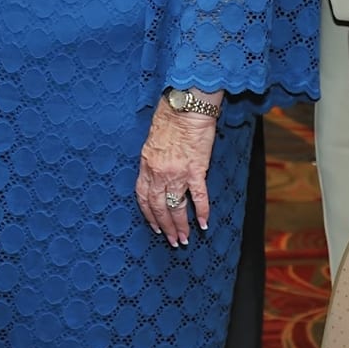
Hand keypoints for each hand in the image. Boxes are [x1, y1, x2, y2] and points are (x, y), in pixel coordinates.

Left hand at [137, 104, 218, 246]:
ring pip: (177, 206)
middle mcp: (159, 172)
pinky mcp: (196, 170)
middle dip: (165, 226)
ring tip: (185, 239)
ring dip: (181, 225)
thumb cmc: (169, 117)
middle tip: (172, 240)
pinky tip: (205, 223)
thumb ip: (153, 160)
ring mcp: (177, 173)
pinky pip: (198, 196)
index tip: (154, 226)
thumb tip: (157, 173)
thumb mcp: (152, 140)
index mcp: (146, 165)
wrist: (185, 107)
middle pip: (159, 207)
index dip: (148, 214)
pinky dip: (202, 212)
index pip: (143, 197)